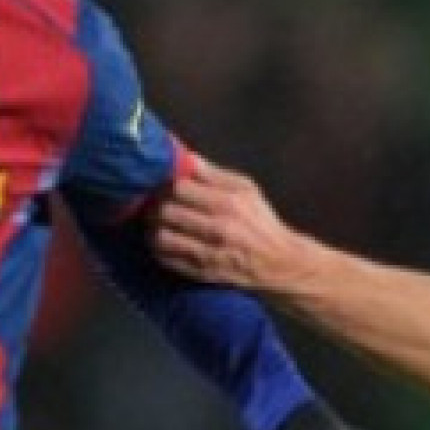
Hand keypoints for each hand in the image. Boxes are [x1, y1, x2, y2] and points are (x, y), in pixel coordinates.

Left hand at [150, 155, 304, 293]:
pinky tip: (162, 241)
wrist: (278, 264)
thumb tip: (183, 156)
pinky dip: (158, 248)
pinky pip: (166, 259)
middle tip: (151, 203)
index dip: (164, 183)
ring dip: (152, 228)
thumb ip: (213, 174)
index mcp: (227, 203)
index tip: (162, 183)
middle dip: (154, 205)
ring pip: (161, 237)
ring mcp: (208, 254)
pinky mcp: (201, 273)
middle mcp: (216, 229)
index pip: (179, 187)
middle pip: (166, 211)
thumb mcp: (246, 190)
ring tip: (155, 222)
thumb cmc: (260, 221)